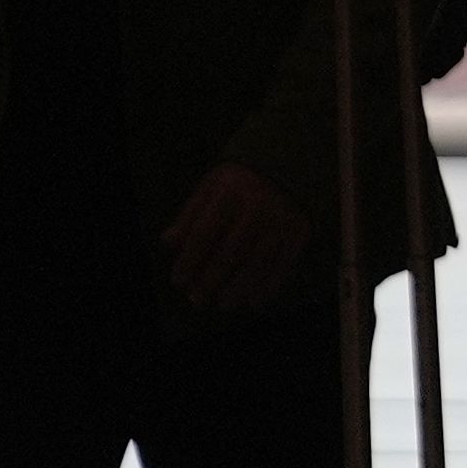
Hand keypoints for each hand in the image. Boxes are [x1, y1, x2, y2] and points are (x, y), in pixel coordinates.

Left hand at [163, 163, 310, 317]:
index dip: (189, 260)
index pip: (204, 234)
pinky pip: (283, 265)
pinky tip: (254, 300)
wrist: (284, 163)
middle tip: (197, 301)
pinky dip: (268, 286)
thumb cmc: (237, 182)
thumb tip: (169, 242)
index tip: (179, 280)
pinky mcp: (297, 232)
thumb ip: (189, 216)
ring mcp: (279, 223)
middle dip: (210, 281)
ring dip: (238, 289)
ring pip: (256, 264)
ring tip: (224, 304)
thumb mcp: (209, 188)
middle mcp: (255, 210)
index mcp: (228, 196)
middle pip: (230, 254)